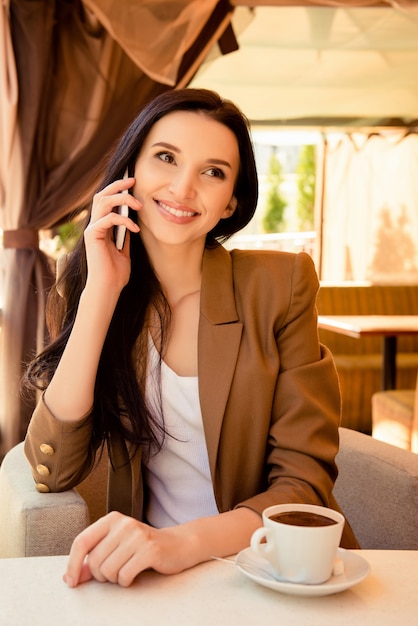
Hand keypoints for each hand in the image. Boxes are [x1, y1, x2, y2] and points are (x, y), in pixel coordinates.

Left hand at [63, 511, 193, 587]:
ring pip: (109, 570)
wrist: (177, 545)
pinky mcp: (150, 549)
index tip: (72, 582)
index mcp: (111, 519)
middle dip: (100, 575)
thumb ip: (93, 561)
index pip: (81, 541)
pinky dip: (127, 581)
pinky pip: (125, 575)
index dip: (73, 564)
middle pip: (95, 561)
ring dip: (115, 579)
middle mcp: (123, 523)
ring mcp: (138, 535)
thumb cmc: (141, 548)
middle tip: (113, 573)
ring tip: (126, 570)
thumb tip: (69, 577)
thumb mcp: (115, 548)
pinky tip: (135, 573)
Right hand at [84, 177, 141, 293]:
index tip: (132, 182)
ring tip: (139, 205)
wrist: (108, 287)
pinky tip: (135, 229)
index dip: (117, 189)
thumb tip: (132, 220)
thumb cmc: (116, 272)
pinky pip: (108, 219)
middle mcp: (95, 225)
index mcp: (102, 226)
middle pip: (102, 195)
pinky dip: (123, 220)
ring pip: (103, 202)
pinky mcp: (92, 235)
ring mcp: (92, 229)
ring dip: (122, 199)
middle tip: (133, 180)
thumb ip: (125, 234)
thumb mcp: (125, 249)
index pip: (106, 200)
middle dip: (117, 185)